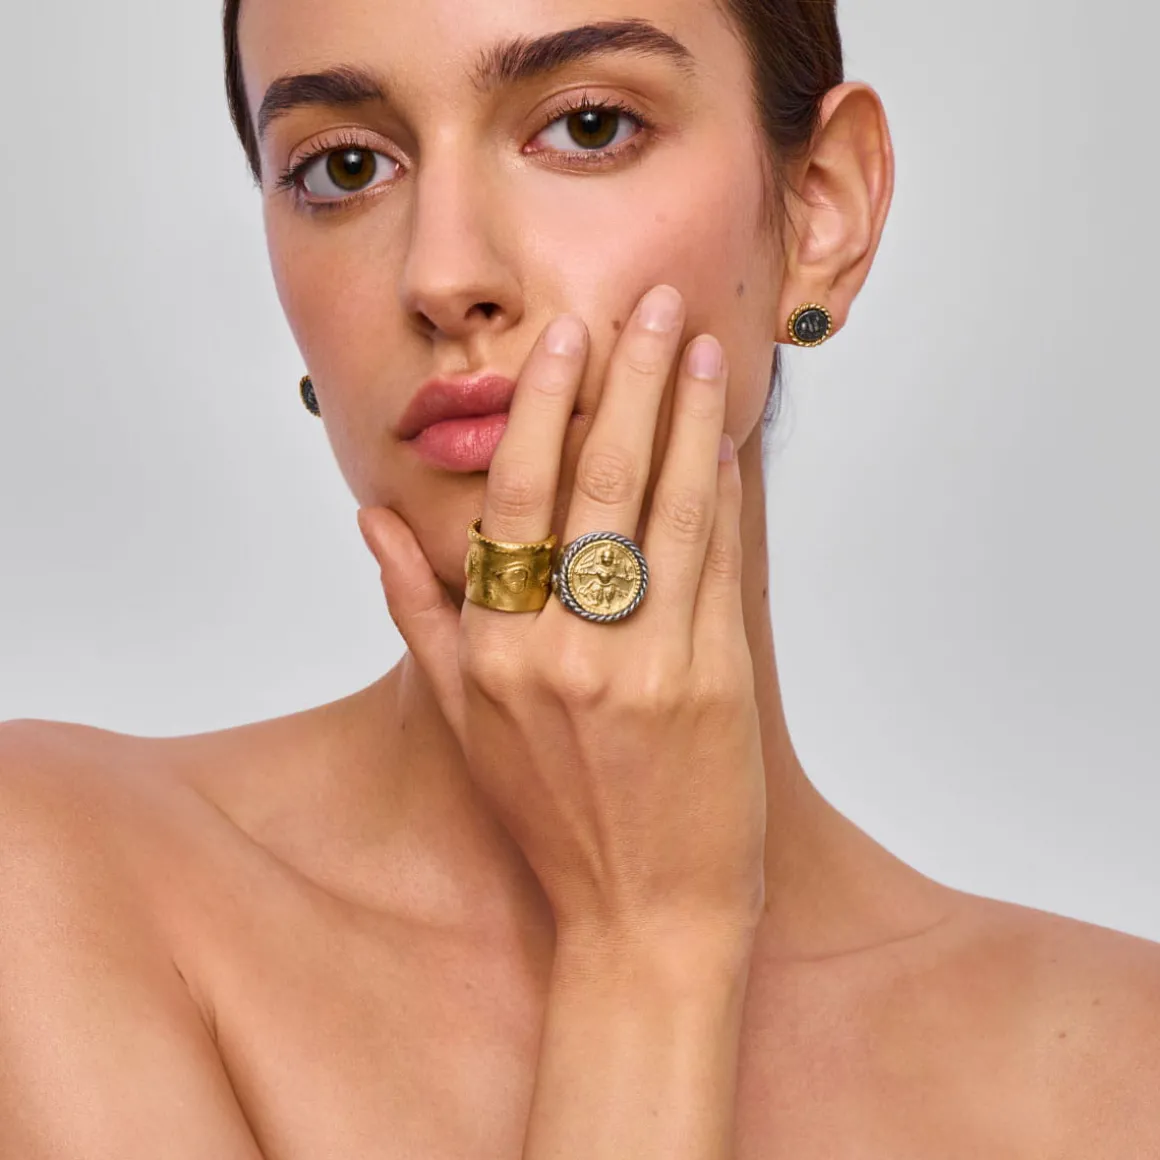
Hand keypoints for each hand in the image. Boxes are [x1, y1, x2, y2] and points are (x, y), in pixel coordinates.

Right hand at [358, 284, 766, 943]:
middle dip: (623, 382)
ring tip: (698, 344)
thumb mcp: (461, 717)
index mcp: (494, 651)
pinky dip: (724, 494)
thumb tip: (371, 516)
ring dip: (685, 418)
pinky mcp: (712, 682)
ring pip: (666, 511)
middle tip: (645, 303)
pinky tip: (727, 439)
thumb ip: (415, 609)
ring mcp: (643, 665)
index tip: (565, 339)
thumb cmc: (549, 812)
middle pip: (594, 484)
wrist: (642, 913)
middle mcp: (562, 650)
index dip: (542, 408)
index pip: (515, 499)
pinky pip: (715, 565)